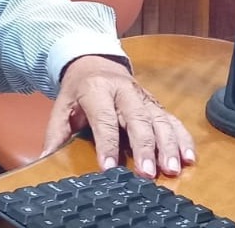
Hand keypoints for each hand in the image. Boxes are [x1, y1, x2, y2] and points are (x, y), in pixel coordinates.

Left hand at [41, 55, 195, 176]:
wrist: (93, 61)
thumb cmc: (77, 90)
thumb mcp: (61, 105)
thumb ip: (56, 131)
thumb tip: (45, 157)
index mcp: (96, 89)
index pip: (103, 119)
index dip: (106, 144)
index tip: (109, 168)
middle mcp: (123, 91)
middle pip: (137, 119)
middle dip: (144, 147)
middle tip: (147, 173)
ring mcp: (143, 97)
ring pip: (160, 120)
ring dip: (168, 145)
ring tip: (171, 169)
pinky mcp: (156, 104)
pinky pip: (173, 120)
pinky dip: (183, 139)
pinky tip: (188, 158)